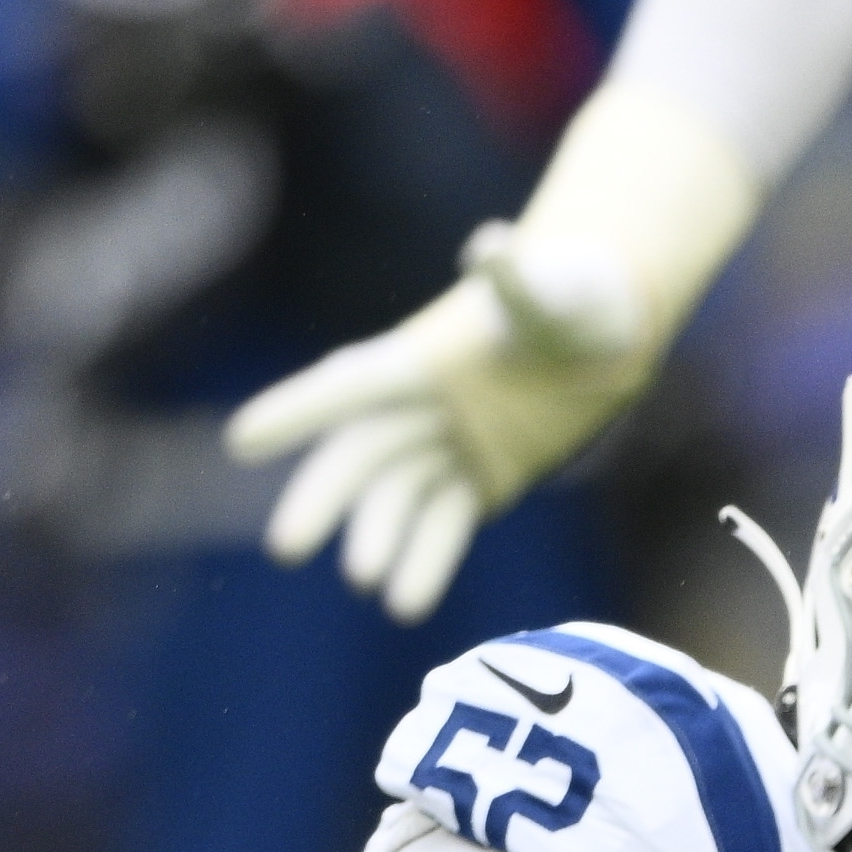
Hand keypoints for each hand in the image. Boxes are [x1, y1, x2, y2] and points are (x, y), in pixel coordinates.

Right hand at [227, 79, 755, 621]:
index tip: (240, 443)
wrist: (612, 324)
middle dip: (323, 500)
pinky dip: (429, 561)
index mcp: (424, 355)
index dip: (298, 412)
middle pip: (361, 456)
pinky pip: (447, 522)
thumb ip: (520, 281)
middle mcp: (424, 402)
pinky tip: (408, 605)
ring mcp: (450, 442)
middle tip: (286, 548)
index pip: (352, 386)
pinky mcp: (482, 477)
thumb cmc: (580, 292)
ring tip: (367, 583)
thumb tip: (491, 245)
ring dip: (380, 538)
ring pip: (400, 498)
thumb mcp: (558, 288)